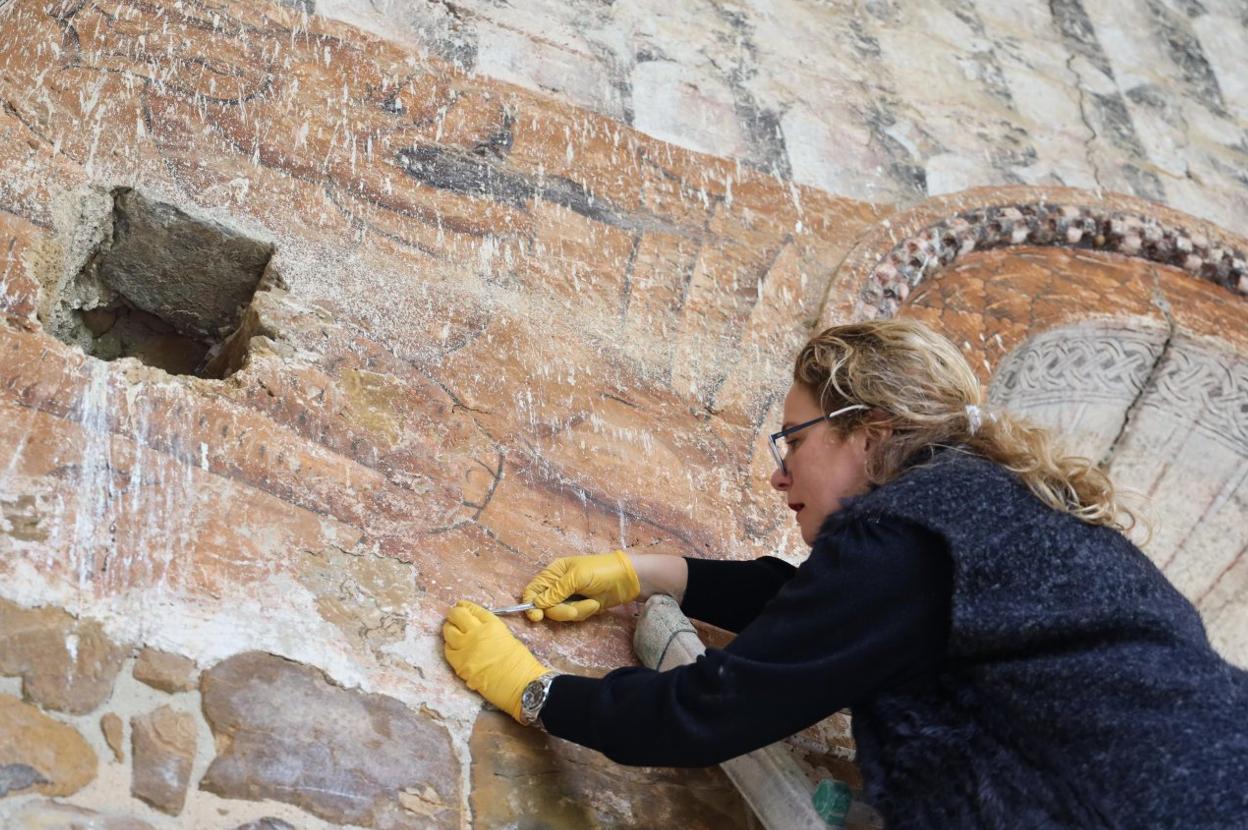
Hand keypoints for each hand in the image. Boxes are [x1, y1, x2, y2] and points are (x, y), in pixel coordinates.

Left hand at [442, 601, 549, 721]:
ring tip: (451, 631)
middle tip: (453, 616)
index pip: (474, 610)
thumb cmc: (521, 663)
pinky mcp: (460, 665)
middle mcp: (477, 633)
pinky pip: (448, 652)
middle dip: (454, 614)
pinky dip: (450, 648)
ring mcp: (466, 648)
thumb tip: (478, 631)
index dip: (466, 606)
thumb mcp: (508, 638)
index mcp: (492, 625)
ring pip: (448, 632)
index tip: (461, 605)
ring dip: (449, 629)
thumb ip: (490, 632)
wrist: (521, 684)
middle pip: (458, 616)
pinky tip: (453, 649)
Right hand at [521, 550, 640, 621]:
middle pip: (546, 607)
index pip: (533, 589)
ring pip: (560, 613)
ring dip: (576, 611)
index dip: (531, 603)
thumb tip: (537, 604)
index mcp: (554, 572)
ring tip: (591, 603)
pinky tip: (595, 604)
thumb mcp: (577, 577)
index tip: (536, 616)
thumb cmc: (601, 571)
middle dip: (561, 611)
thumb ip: (556, 591)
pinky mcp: (580, 607)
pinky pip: (573, 616)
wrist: (627, 579)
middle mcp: (558, 585)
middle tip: (574, 611)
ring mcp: (569, 597)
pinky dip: (584, 613)